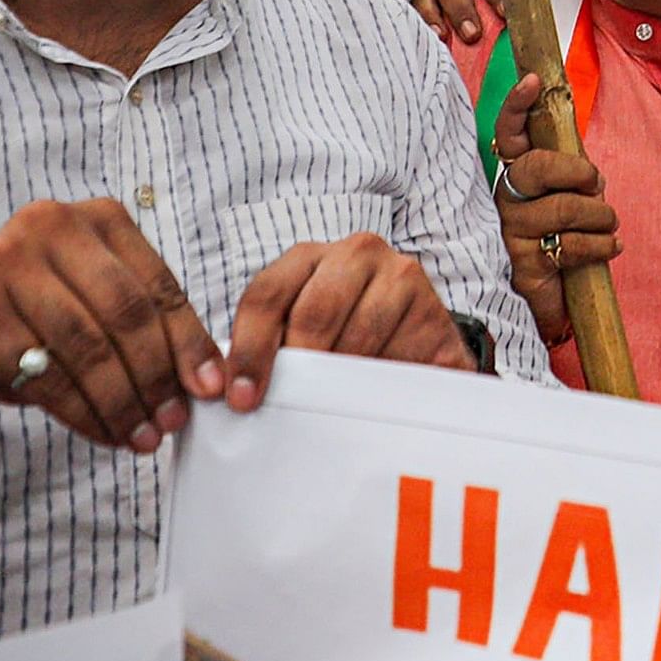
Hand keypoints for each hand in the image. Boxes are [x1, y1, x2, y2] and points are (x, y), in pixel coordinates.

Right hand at [0, 198, 222, 456]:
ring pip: (92, 348)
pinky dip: (88, 414)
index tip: (212, 387)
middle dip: (159, 375)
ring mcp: (4, 269)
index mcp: (85, 220)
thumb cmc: (10, 330)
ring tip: (144, 437)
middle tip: (174, 421)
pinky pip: (52, 377)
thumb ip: (131, 324)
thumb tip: (202, 376)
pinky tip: (105, 434)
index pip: (155, 283)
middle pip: (127, 313)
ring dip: (125, 402)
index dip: (189, 340)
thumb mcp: (77, 308)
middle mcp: (45, 229)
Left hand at [222, 233, 476, 408]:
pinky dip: (381, 386)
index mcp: (311, 255)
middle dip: (294, 367)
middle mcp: (358, 253)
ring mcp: (403, 277)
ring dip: (339, 381)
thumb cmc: (345, 335)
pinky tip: (372, 400)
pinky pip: (400, 357)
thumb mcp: (301, 328)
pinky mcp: (436, 314)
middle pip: (313, 313)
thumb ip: (269, 344)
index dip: (249, 349)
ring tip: (329, 407)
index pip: (267, 295)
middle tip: (283, 407)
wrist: (417, 335)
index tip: (241, 397)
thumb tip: (224, 387)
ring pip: (357, 338)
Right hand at [490, 74, 618, 363]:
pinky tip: (609, 246)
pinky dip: (600, 245)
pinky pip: (569, 245)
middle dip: (578, 173)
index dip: (516, 106)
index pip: (508, 133)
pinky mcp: (525, 263)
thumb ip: (570, 161)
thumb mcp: (568, 189)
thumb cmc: (563, 229)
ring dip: (599, 215)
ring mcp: (512, 230)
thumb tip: (582, 143)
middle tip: (597, 185)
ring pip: (561, 208)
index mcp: (516, 171)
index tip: (532, 81)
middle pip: (537, 167)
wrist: (555, 290)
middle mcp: (506, 197)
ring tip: (609, 224)